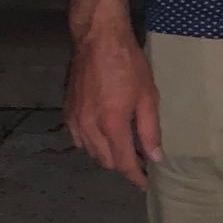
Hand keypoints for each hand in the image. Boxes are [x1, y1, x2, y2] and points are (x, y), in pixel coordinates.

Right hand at [65, 24, 162, 189]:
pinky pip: (78, 138)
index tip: (145, 183)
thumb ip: (150, 130)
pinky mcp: (67, 111)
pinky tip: (103, 136)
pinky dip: (91, 144)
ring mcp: (75, 120)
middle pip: (105, 161)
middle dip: (123, 165)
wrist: (97, 39)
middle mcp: (89, 127)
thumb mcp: (148, 96)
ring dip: (107, 155)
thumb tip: (155, 157)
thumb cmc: (128, 64)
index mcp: (111, 125)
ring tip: (124, 148)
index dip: (135, 177)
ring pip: (90, 152)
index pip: (123, 163)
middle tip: (140, 160)